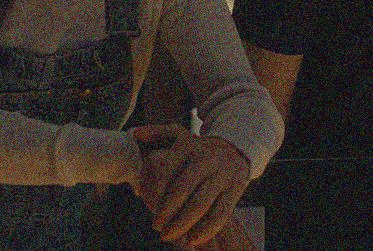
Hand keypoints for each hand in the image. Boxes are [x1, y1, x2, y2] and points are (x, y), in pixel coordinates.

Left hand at [132, 125, 251, 247]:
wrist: (237, 148)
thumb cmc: (199, 148)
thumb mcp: (180, 134)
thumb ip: (157, 133)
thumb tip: (135, 134)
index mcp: (188, 147)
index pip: (167, 171)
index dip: (155, 192)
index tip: (145, 204)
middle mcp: (206, 159)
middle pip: (182, 190)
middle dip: (166, 212)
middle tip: (157, 227)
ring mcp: (222, 175)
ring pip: (201, 204)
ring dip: (183, 224)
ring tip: (170, 235)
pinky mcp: (235, 189)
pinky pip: (221, 214)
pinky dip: (206, 230)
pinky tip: (193, 239)